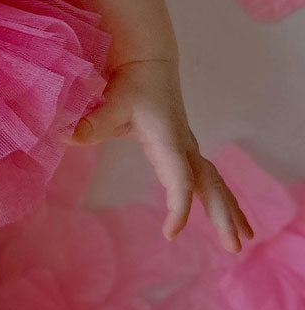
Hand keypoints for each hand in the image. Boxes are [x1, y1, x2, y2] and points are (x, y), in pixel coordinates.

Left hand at [71, 59, 254, 254]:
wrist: (150, 62)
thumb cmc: (132, 82)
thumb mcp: (111, 102)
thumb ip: (93, 123)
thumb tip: (66, 137)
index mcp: (169, 139)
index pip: (179, 179)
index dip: (178, 206)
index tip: (170, 233)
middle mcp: (184, 146)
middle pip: (210, 185)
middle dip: (223, 216)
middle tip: (235, 247)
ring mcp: (188, 149)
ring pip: (215, 183)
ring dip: (230, 211)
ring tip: (243, 241)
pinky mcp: (184, 151)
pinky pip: (208, 180)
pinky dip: (220, 200)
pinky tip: (229, 219)